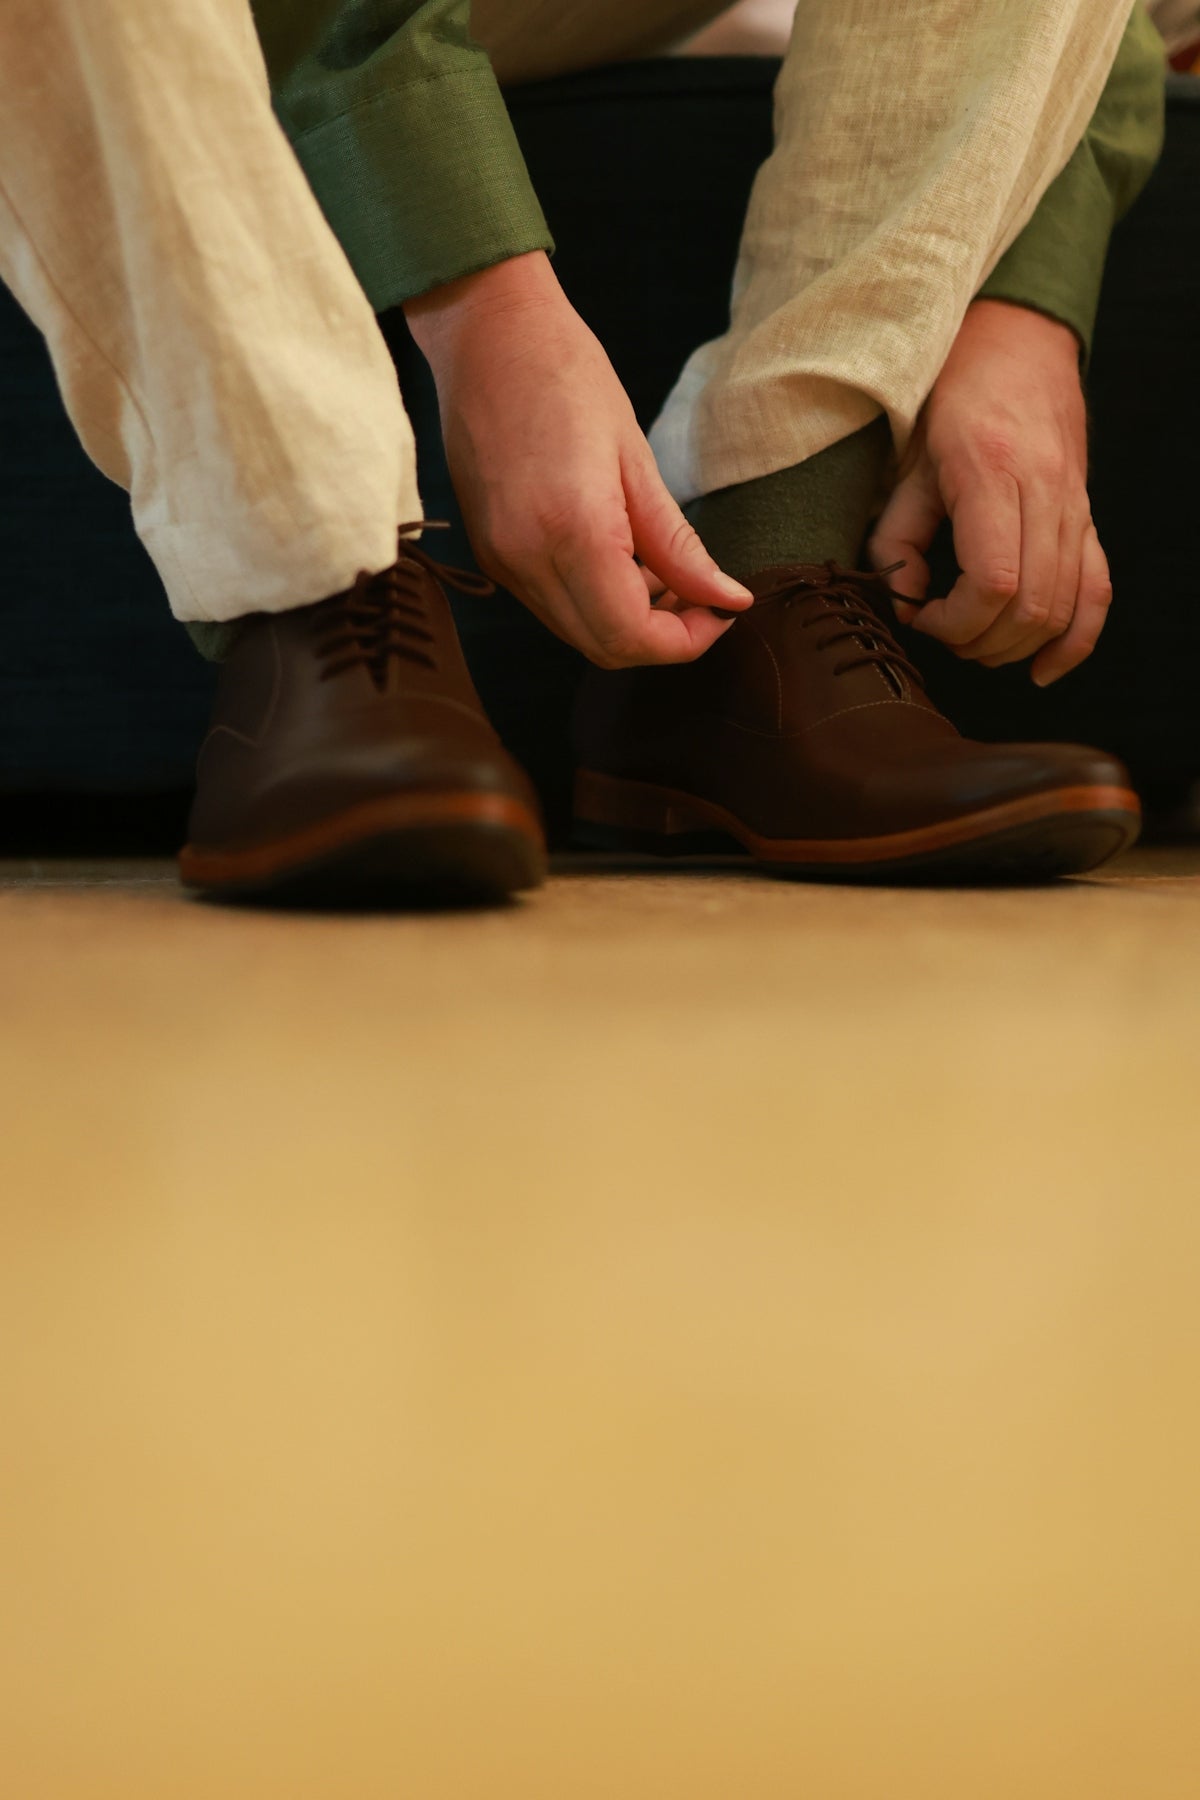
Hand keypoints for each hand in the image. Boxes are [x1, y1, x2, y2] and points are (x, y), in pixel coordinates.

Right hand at [405, 252, 751, 667]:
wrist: (485, 335)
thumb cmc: (568, 376)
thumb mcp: (638, 460)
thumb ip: (680, 546)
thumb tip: (728, 598)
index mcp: (573, 530)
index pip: (632, 635)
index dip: (686, 641)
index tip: (721, 611)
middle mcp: (527, 559)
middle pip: (605, 648)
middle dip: (661, 639)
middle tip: (701, 598)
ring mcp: (501, 562)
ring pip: (577, 633)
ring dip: (627, 622)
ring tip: (664, 574)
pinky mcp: (490, 555)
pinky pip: (551, 606)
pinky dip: (593, 602)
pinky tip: (620, 560)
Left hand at [868, 300, 1111, 686]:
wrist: (1017, 343)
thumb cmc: (952, 400)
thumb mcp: (907, 464)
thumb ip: (897, 539)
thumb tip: (905, 605)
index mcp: (993, 471)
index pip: (995, 583)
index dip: (956, 623)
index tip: (922, 619)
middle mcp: (1045, 491)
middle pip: (1032, 606)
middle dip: (982, 642)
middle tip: (943, 633)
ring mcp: (1076, 506)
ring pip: (1064, 606)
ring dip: (1016, 646)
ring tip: (975, 642)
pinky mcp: (1089, 516)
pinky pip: (1098, 591)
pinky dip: (1075, 640)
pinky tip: (1042, 669)